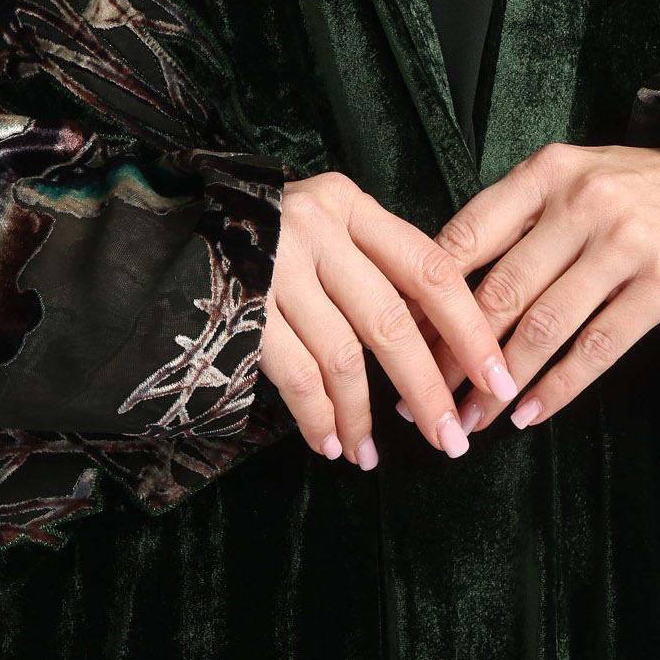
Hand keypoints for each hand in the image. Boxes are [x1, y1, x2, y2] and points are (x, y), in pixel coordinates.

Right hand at [259, 171, 519, 468]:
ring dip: (363, 416)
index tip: (496, 377)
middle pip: (391, 321)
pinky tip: (331, 443)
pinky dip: (318, 416)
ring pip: (342, 356)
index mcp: (348, 205)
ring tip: (371, 455)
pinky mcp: (240, 308)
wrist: (163, 235)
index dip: (469, 330)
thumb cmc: (262, 236)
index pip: (429, 269)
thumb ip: (375, 261)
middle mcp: (315, 229)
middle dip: (426, 389)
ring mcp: (274, 268)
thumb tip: (438, 340)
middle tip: (452, 439)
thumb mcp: (323, 223)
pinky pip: (294, 375)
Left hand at [421, 143, 659, 435]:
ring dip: (499, 382)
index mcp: (545, 174)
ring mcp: (624, 247)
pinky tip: (529, 412)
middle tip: (422, 392)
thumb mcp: (566, 176)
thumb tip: (436, 280)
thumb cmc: (626, 186)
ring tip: (471, 416)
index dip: (427, 295)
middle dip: (452, 351)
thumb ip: (511, 216)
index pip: (467, 238)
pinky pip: (598, 347)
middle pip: (499, 292)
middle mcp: (582, 206)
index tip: (399, 337)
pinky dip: (559, 387)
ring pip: (543, 328)